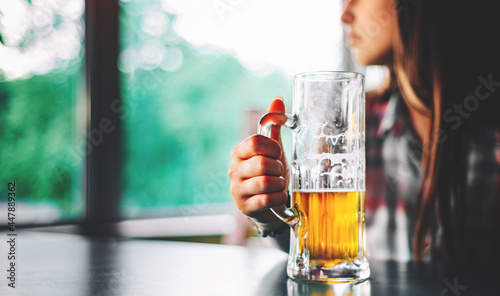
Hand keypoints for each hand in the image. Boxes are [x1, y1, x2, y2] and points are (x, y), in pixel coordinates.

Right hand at [228, 97, 289, 226]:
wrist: (271, 206)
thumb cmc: (271, 174)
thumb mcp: (273, 150)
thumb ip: (273, 126)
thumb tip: (278, 99)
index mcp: (239, 152)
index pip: (255, 142)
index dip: (272, 147)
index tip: (278, 153)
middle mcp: (233, 170)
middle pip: (262, 163)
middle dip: (279, 168)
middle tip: (280, 172)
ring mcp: (237, 190)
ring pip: (265, 182)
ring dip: (280, 184)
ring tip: (279, 185)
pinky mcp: (244, 208)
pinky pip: (267, 200)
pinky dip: (279, 198)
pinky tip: (278, 197)